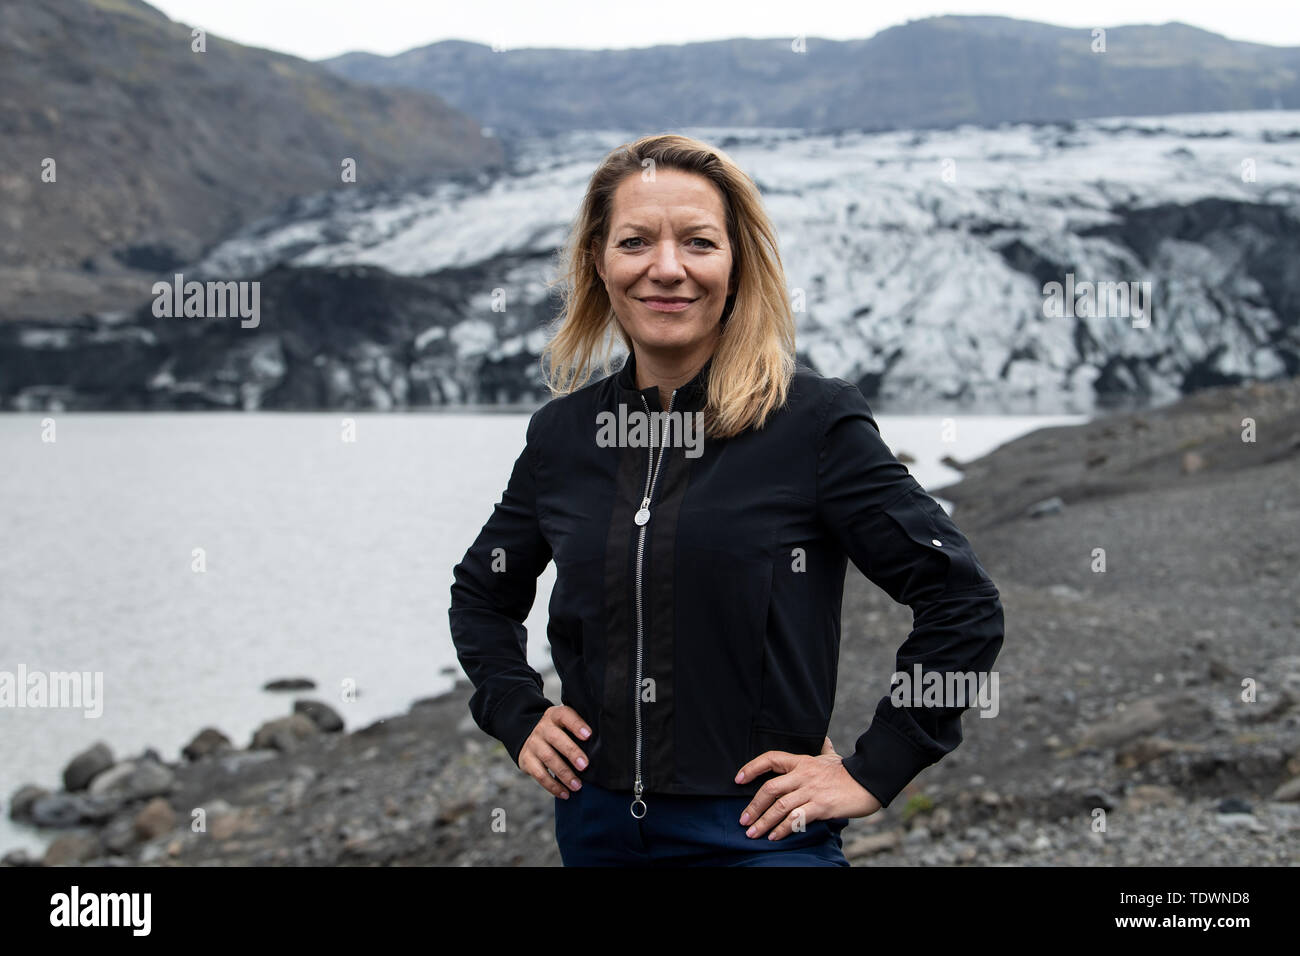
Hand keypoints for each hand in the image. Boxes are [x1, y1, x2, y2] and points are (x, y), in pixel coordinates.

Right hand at [519, 705, 591, 798]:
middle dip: (571, 752)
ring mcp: (533, 744)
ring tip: (577, 786)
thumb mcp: (565, 724)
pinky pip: (539, 774)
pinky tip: (565, 794)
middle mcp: (543, 728)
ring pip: (548, 758)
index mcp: (555, 716)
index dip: (576, 724)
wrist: (528, 736)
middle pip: (556, 738)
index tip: (589, 735)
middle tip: (585, 765)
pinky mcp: (527, 760)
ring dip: (564, 774)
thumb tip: (605, 745)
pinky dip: (553, 786)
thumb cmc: (558, 732)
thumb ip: (579, 730)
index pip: (565, 715)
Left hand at [734, 736, 881, 839]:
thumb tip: (824, 740)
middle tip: (743, 820)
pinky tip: (775, 836)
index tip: (738, 779)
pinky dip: (783, 829)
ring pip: (780, 807)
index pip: (771, 759)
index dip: (752, 767)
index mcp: (802, 761)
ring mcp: (811, 791)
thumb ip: (824, 749)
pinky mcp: (821, 807)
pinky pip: (796, 819)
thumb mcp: (833, 756)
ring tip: (753, 833)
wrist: (870, 782)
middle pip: (770, 788)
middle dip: (753, 806)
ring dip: (763, 822)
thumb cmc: (849, 771)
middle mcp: (803, 775)